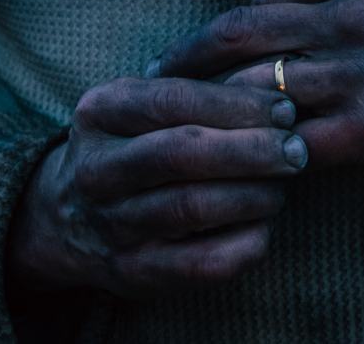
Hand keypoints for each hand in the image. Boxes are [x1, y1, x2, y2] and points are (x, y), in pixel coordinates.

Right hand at [5, 75, 307, 300]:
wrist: (66, 217)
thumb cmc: (134, 144)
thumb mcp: (144, 105)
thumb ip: (201, 92)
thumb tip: (280, 94)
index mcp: (100, 112)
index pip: (174, 100)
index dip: (238, 104)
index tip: (285, 110)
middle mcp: (96, 169)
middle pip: (182, 153)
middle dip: (252, 150)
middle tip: (296, 150)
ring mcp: (110, 224)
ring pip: (193, 207)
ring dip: (253, 195)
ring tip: (282, 186)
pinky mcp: (133, 272)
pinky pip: (201, 262)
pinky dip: (244, 243)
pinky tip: (263, 227)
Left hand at [146, 0, 363, 190]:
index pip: (259, 1)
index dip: (212, 33)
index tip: (185, 56)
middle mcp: (354, 16)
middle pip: (239, 38)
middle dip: (188, 67)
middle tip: (154, 90)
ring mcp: (359, 74)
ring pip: (256, 92)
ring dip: (217, 117)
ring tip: (185, 135)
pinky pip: (290, 144)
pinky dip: (260, 156)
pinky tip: (243, 168)